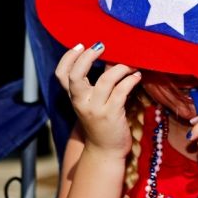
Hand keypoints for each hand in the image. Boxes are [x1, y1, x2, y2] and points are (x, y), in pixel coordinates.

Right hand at [54, 42, 141, 158]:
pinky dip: (130, 80)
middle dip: (87, 57)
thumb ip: (98, 81)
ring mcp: (96, 110)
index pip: (61, 75)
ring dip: (120, 67)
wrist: (105, 152)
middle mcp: (81, 102)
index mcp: (74, 98)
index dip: (68, 58)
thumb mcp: (94, 102)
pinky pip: (121, 91)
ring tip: (131, 64)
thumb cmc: (102, 123)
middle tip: (101, 46)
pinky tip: (137, 76)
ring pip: (105, 81)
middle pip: (75, 75)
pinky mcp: (112, 116)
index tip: (80, 45)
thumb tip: (112, 57)